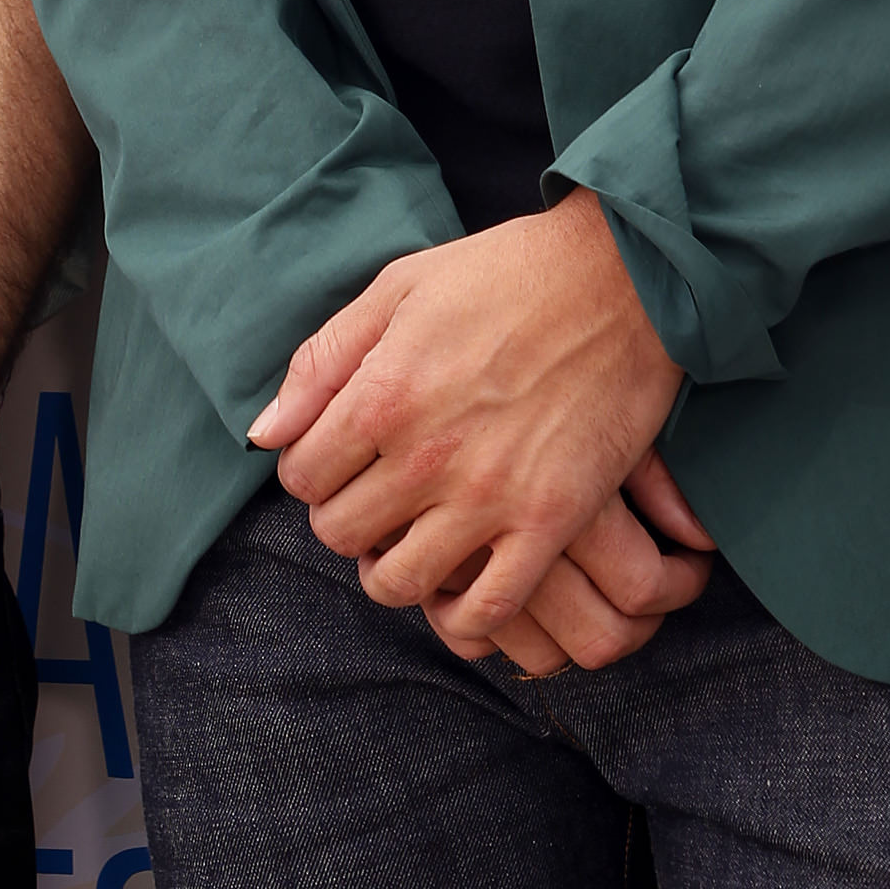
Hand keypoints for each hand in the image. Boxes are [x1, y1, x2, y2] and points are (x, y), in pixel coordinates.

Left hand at [249, 191, 702, 659]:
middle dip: (345, 514)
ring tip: (410, 536)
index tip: (339, 456)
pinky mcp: (549, 523)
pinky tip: (460, 583)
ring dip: (392, 567)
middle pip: (340, 532)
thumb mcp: (400, 286)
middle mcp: (427, 454)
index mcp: (383, 392)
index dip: (311, 468)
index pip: (300, 475)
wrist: (625, 277)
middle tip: (376, 493)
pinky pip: (486, 611)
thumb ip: (324, 360)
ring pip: (398, 582)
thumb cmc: (507, 273)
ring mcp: (490, 497)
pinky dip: (461, 615)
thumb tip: (264, 434)